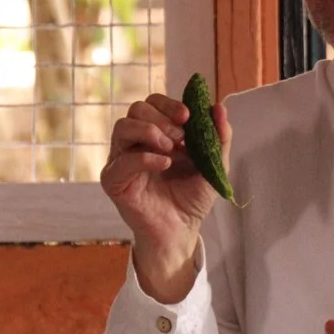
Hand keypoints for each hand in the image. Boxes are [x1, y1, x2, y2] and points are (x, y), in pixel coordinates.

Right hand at [101, 93, 231, 299]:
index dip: (169, 103)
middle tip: (181, 135)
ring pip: (122, 127)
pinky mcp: (114, 180)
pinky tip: (165, 164)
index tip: (187, 115)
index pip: (153, 102)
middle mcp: (135, 142)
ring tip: (171, 148)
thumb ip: (218, 137)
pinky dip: (144, 158)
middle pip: (136, 109)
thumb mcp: (214, 164)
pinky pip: (122, 161)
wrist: (182, 230)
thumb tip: (219, 107)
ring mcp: (122, 159)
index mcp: (156, 133)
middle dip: (161, 117)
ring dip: (149, 131)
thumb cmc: (192, 197)